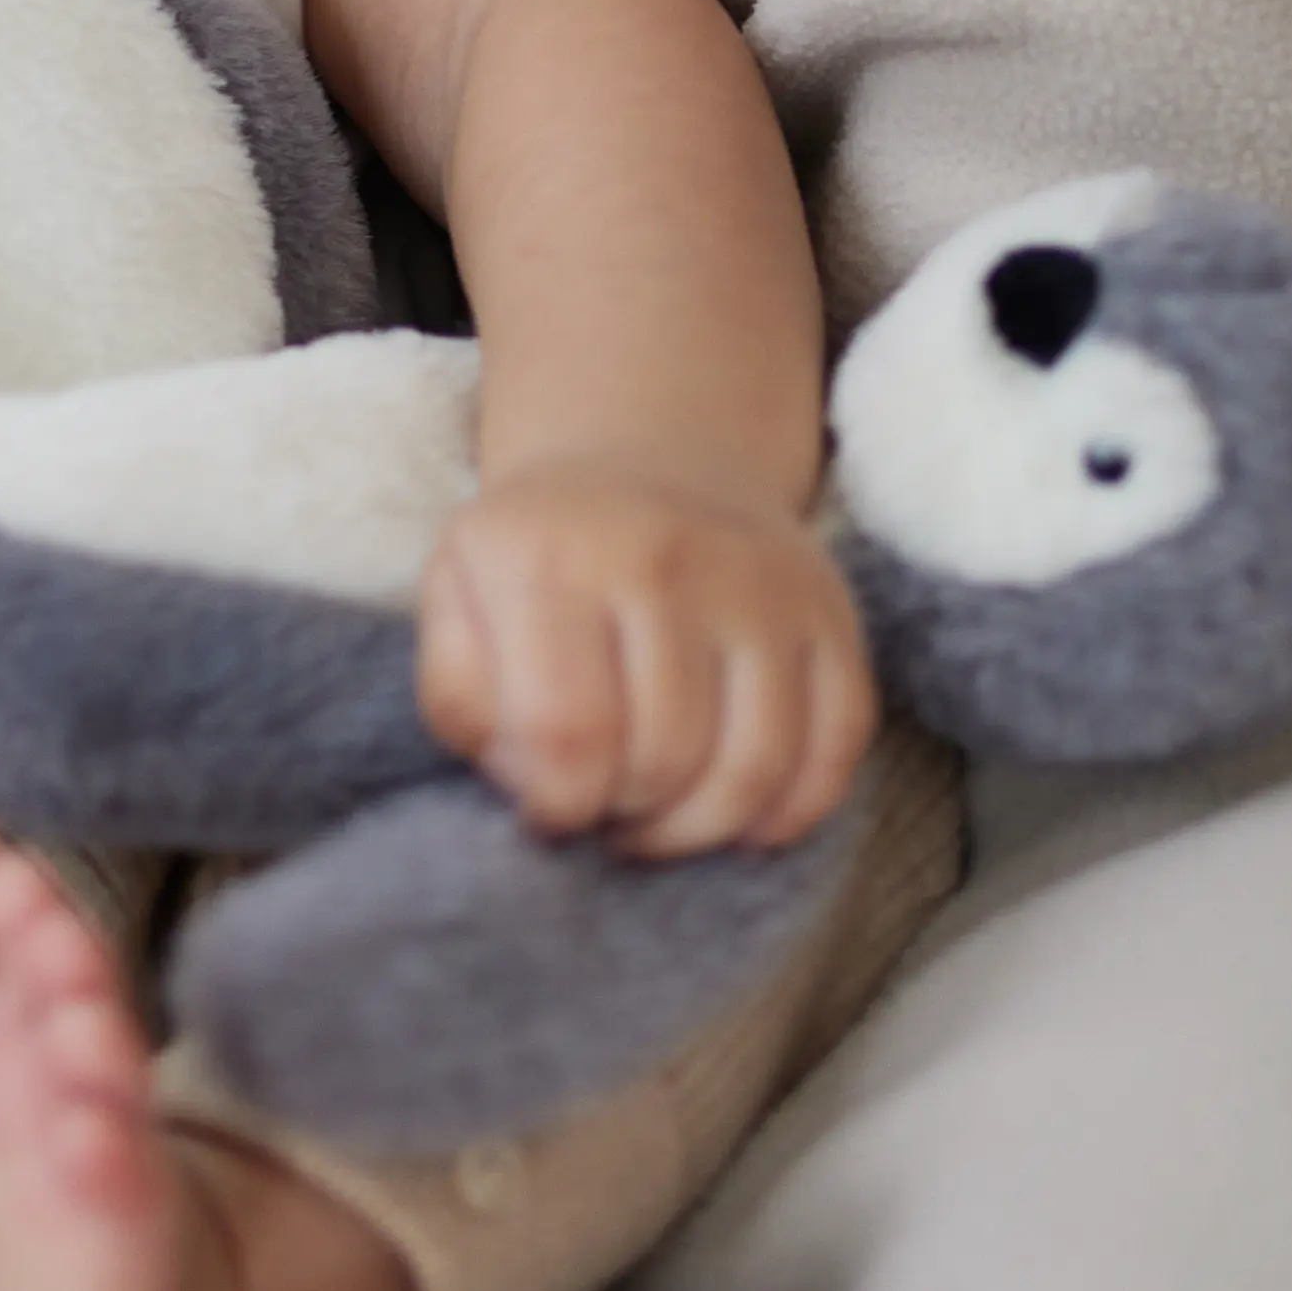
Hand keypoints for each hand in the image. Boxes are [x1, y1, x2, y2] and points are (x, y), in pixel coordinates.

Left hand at [415, 461, 873, 854]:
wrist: (651, 462)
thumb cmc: (540, 561)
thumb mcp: (456, 603)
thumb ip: (462, 697)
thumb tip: (534, 781)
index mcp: (550, 558)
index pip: (567, 734)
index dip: (558, 806)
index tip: (550, 806)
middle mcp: (665, 556)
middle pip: (664, 759)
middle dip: (627, 815)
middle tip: (607, 803)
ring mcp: (760, 582)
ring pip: (754, 767)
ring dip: (703, 829)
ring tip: (661, 816)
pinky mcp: (828, 612)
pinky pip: (835, 747)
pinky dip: (790, 809)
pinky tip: (739, 811)